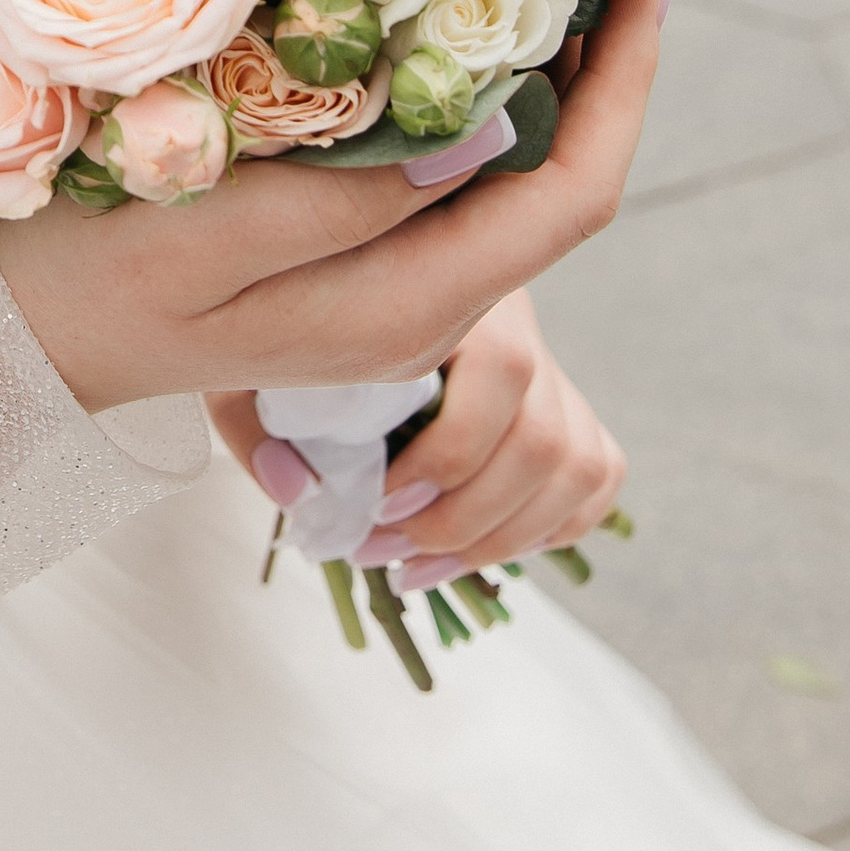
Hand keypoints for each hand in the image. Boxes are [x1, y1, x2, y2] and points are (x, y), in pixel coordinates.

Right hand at [0, 0, 662, 414]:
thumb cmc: (84, 278)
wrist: (14, 349)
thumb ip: (335, 200)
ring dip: (549, 72)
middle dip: (604, 61)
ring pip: (514, 179)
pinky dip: (480, 94)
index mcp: (402, 309)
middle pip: (562, 185)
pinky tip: (460, 21)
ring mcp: (393, 295)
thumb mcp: (195, 233)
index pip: (570, 198)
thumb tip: (477, 130)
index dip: (624, 84)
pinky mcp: (357, 265)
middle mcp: (422, 312)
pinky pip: (453, 178)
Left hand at [207, 289, 625, 581]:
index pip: (504, 368)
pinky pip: (596, 476)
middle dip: (463, 520)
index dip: (452, 454)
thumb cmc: (286, 321)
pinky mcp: (565, 409)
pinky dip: (547, 526)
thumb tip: (300, 493)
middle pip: (543, 437)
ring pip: (577, 467)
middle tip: (382, 551)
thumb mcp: (253, 352)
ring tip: (417, 567)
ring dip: (501, 540)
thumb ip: (259, 419)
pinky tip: (475, 549)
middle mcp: (516, 319)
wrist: (325, 284)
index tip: (380, 505)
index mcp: (450, 283)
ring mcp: (548, 367)